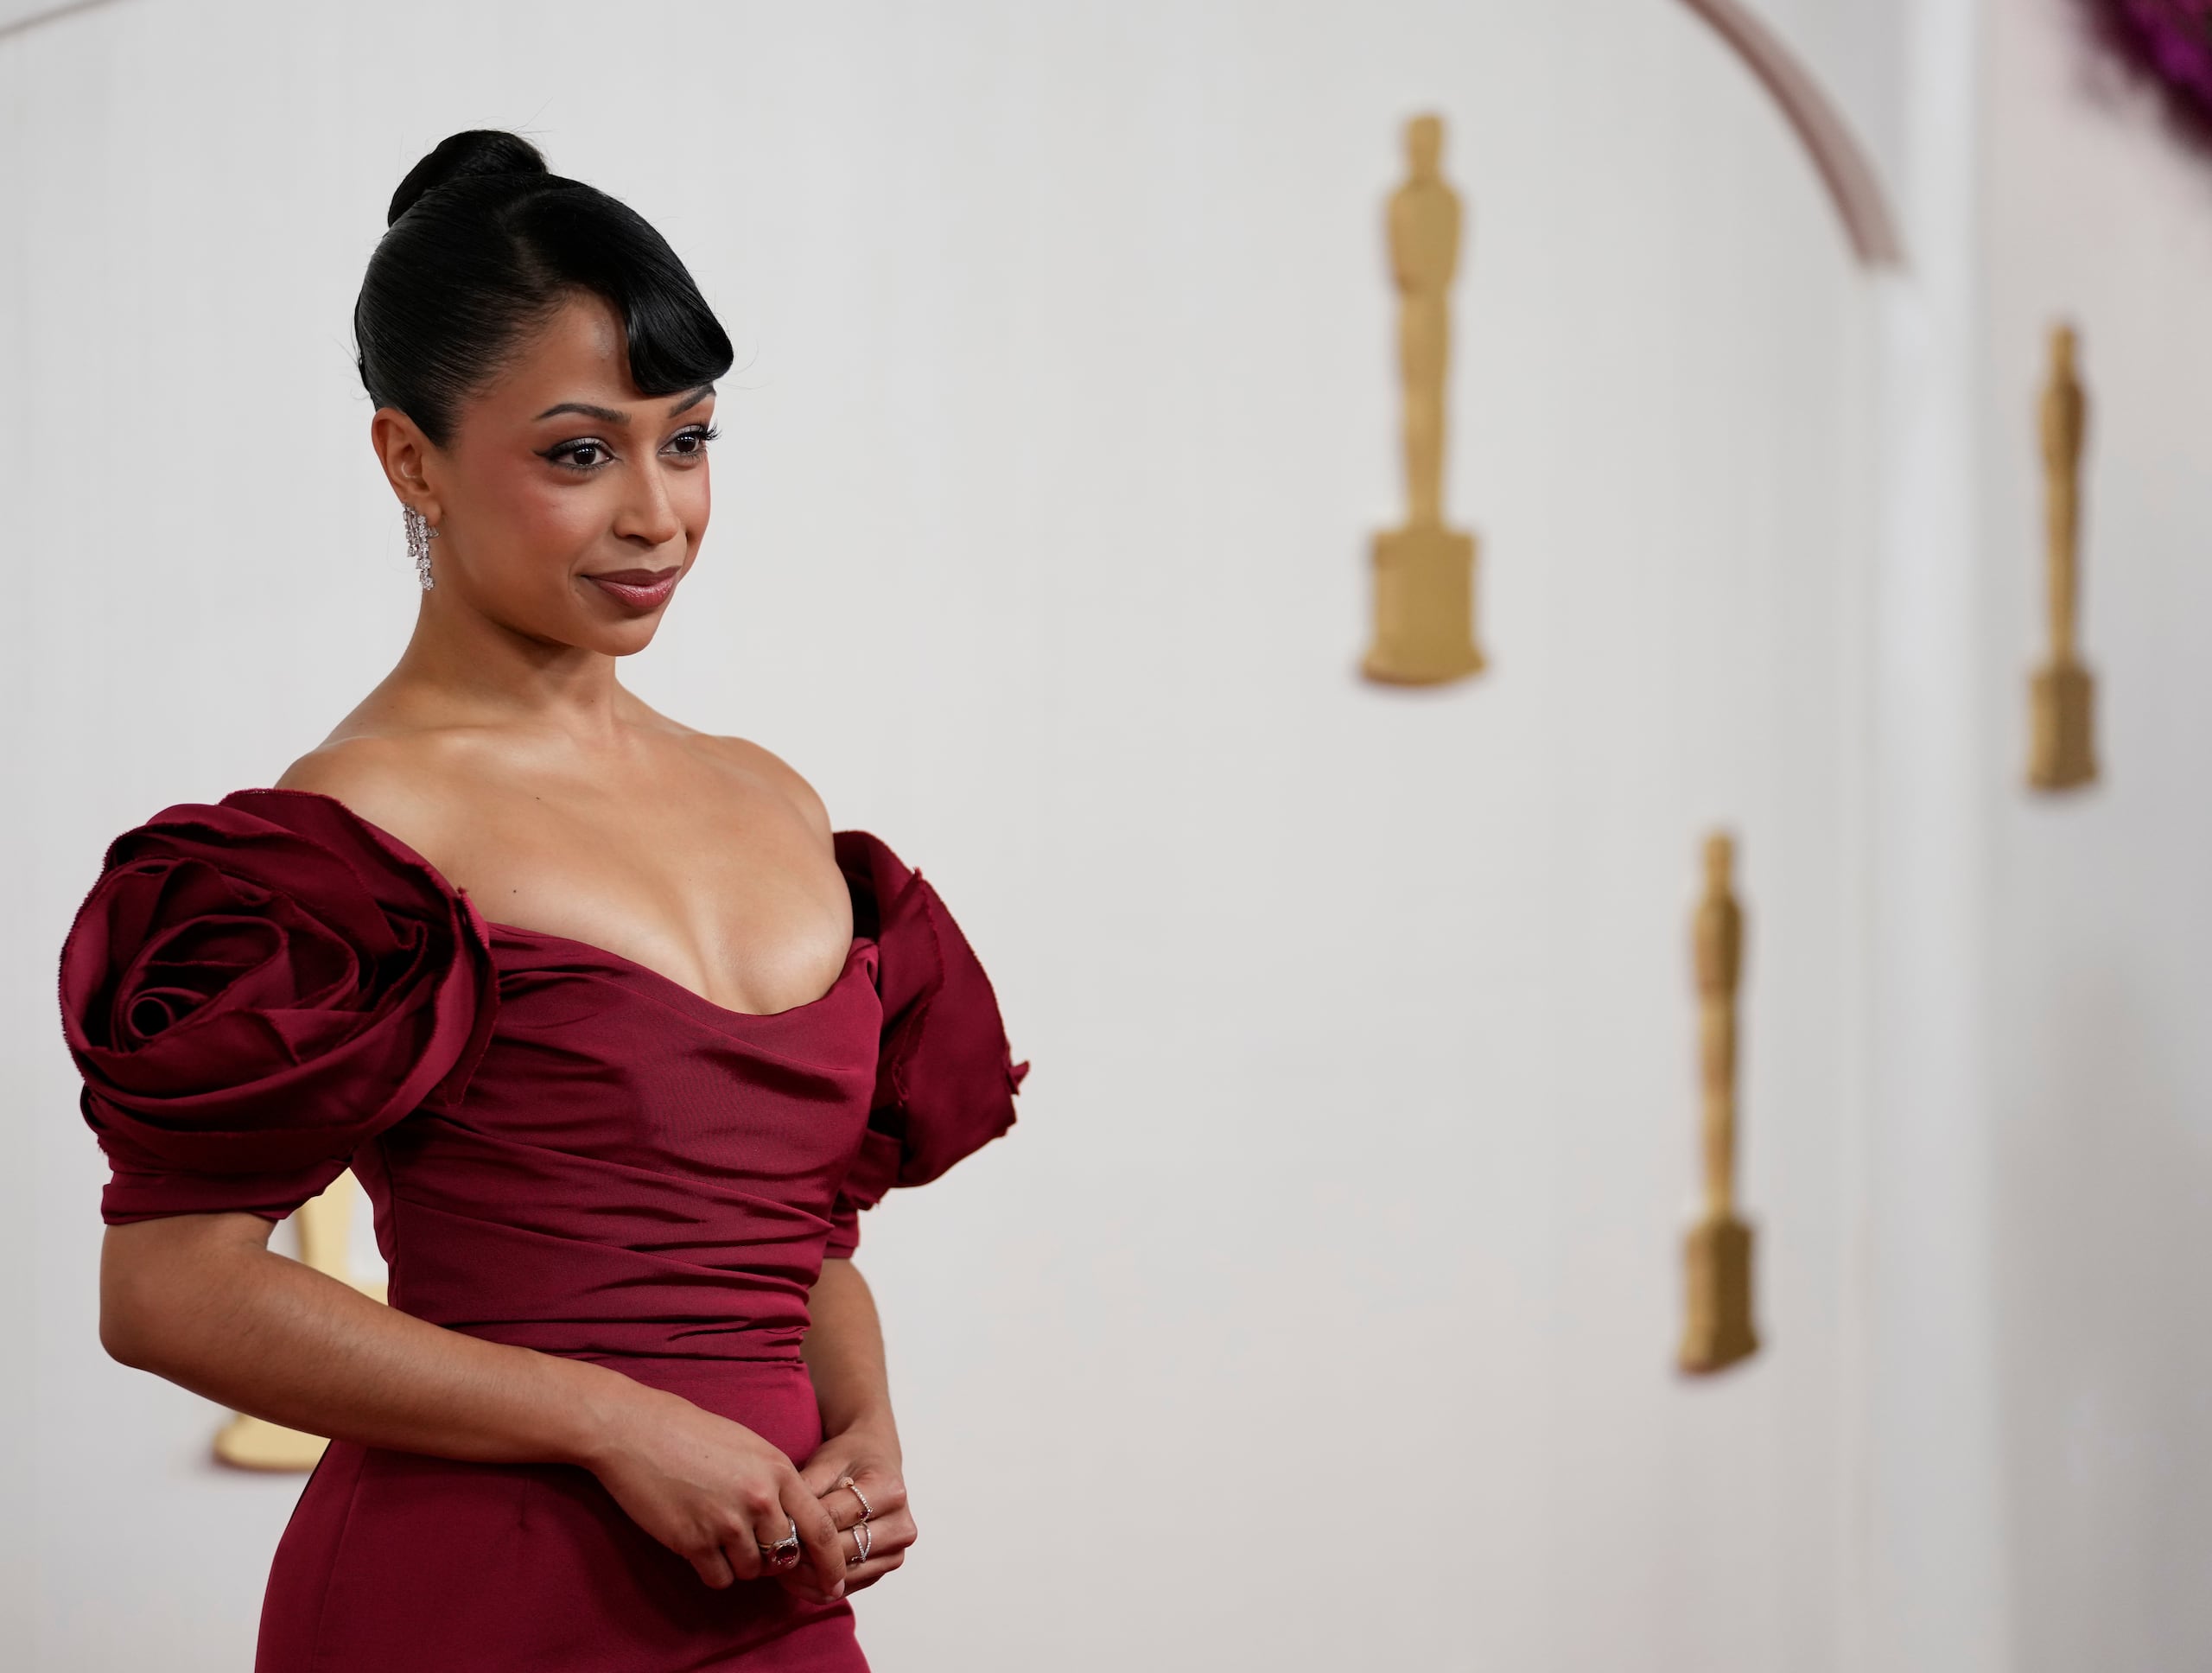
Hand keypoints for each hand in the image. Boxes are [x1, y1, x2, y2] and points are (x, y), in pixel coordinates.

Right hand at [579, 1379, 846, 1598]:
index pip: (820, 1528)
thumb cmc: (692, 1433)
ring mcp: (726, 1522)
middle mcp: (759, 1499)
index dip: (832, 1562)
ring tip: (718, 1534)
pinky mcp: (692, 1541)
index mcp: (778, 1471)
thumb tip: (792, 1523)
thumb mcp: (750, 1447)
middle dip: (775, 1560)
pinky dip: (714, 1570)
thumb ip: (776, 1483)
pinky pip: (719, 1578)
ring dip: (741, 1563)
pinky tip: (701, 1546)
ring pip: (751, 1571)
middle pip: (785, 1556)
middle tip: (754, 1546)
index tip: (835, 1583)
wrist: (637, 1430)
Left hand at [784, 1425, 915, 1600]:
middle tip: (769, 1551)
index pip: (835, 1518)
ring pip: (845, 1575)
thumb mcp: (826, 1461)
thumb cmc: (849, 1458)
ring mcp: (897, 1549)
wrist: (875, 1460)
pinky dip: (819, 1585)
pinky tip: (795, 1575)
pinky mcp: (886, 1566)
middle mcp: (901, 1524)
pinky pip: (848, 1587)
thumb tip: (782, 1522)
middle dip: (803, 1553)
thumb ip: (806, 1489)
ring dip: (808, 1575)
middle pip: (842, 1550)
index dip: (800, 1525)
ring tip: (779, 1564)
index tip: (772, 1528)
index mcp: (890, 1491)